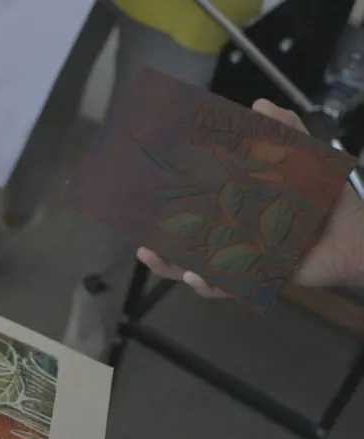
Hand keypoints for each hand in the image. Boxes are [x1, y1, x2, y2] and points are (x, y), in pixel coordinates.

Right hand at [139, 99, 363, 297]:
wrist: (357, 235)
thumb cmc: (329, 200)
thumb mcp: (303, 158)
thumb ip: (284, 133)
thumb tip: (259, 107)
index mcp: (237, 209)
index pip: (197, 209)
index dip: (169, 208)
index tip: (145, 198)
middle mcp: (235, 237)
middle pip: (188, 244)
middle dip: (159, 245)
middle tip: (141, 239)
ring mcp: (244, 260)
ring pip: (199, 268)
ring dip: (173, 266)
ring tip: (154, 255)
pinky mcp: (259, 278)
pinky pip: (228, 286)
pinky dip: (210, 284)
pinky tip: (199, 275)